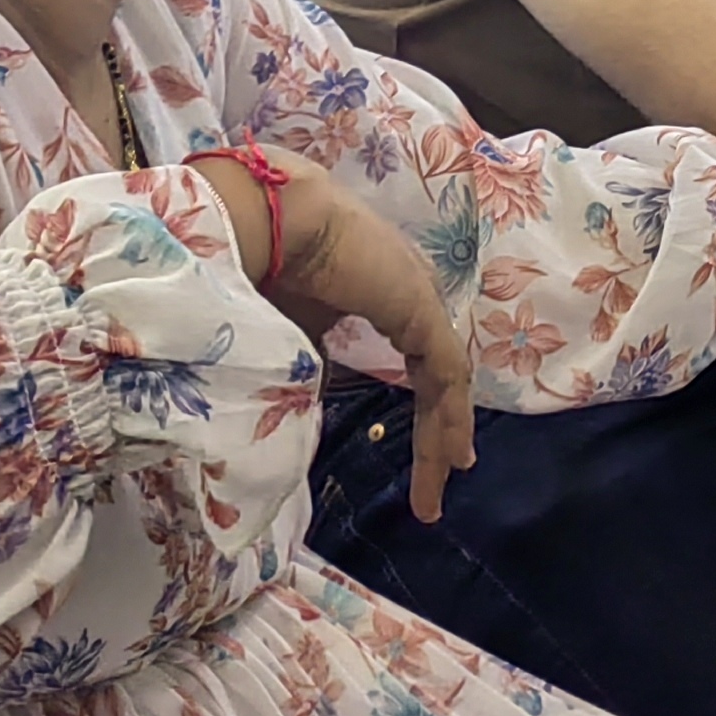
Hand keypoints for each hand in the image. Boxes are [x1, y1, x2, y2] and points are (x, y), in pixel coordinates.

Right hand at [190, 144, 474, 522]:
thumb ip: (312, 358)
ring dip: (441, 439)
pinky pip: (445, 374)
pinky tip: (451, 457)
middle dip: (435, 435)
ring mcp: (419, 299)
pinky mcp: (420, 311)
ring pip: (443, 382)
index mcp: (383, 290)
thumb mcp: (291, 325)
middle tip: (431, 493)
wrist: (269, 220)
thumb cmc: (264, 262)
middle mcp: (410, 293)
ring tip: (435, 495)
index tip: (426, 454)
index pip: (415, 358)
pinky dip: (450, 418)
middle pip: (434, 376)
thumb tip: (309, 395)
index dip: (422, 407)